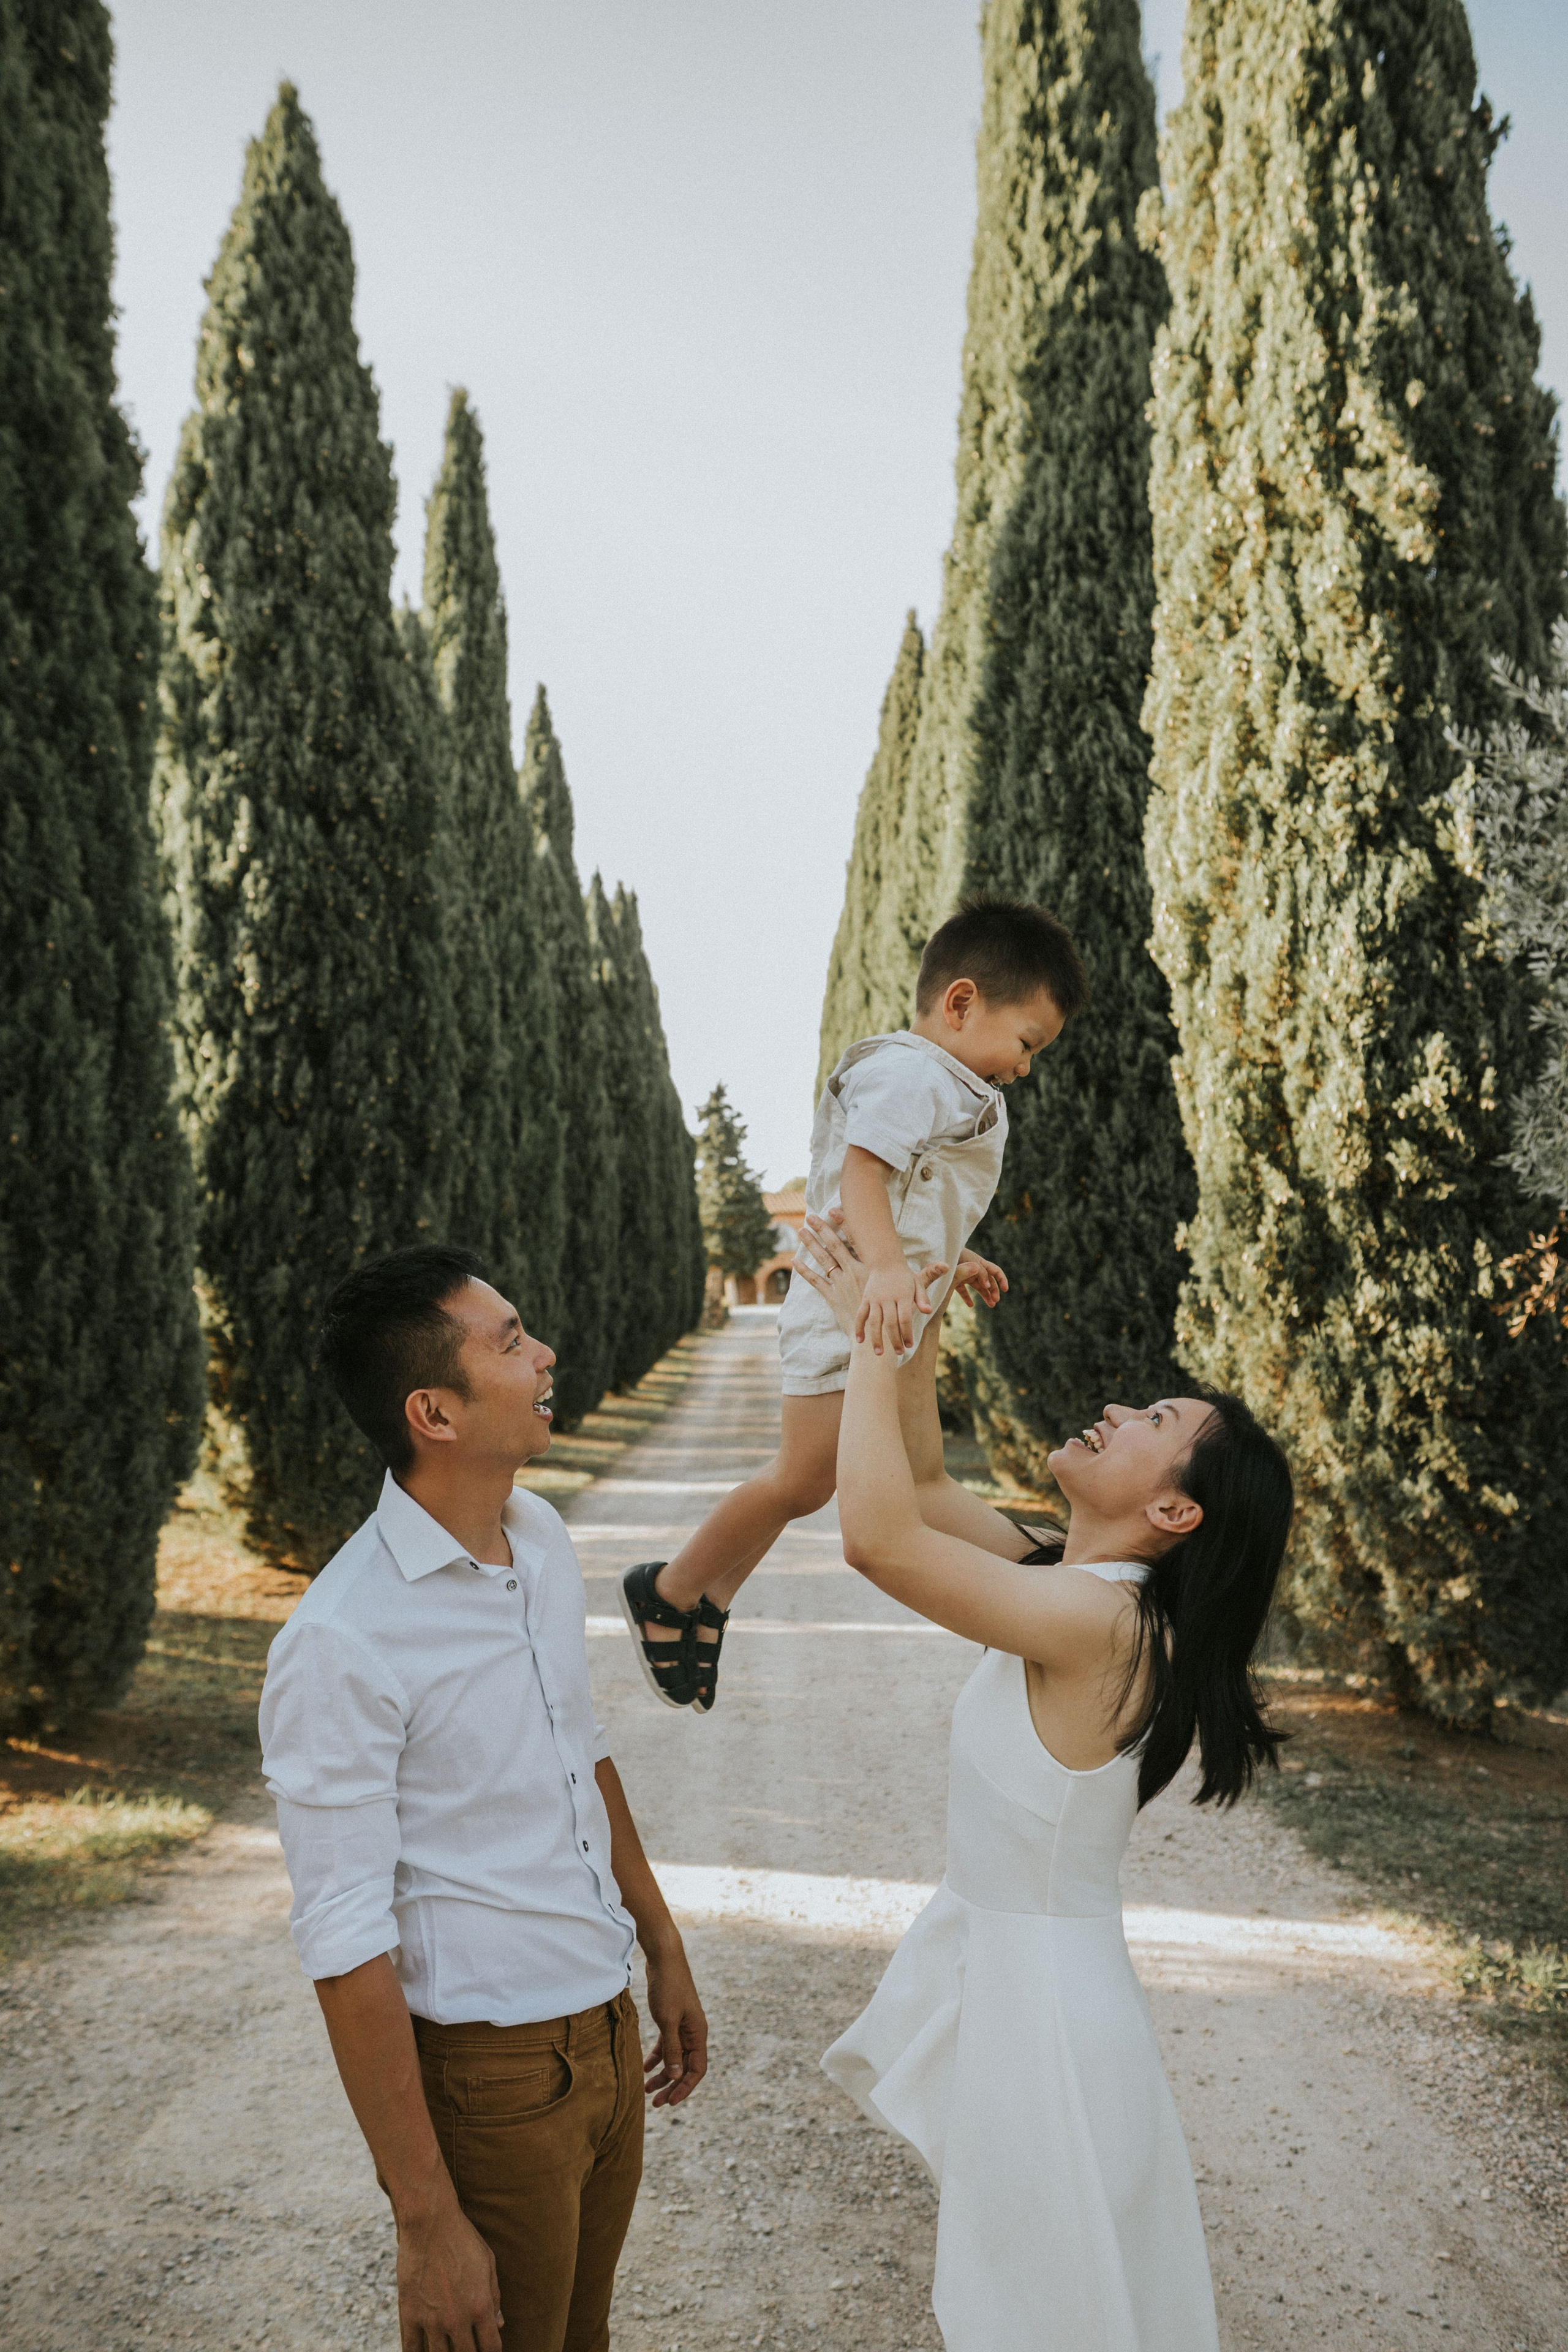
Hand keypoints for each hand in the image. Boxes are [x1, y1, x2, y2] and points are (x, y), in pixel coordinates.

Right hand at [396, 2199, 502, 2351]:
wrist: (430, 2221)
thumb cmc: (463, 2238)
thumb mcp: (488, 2263)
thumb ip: (494, 2296)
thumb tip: (499, 2323)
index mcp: (480, 2306)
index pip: (491, 2347)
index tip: (488, 2350)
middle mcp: (457, 2319)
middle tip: (468, 2348)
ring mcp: (431, 2319)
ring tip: (447, 2349)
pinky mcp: (409, 2314)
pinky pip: (411, 2349)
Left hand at [643, 1940, 707, 2108]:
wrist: (664, 1958)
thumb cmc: (668, 1987)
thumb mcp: (668, 2020)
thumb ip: (672, 2049)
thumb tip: (677, 2076)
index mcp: (698, 2033)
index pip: (697, 2069)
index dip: (685, 2088)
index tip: (670, 2102)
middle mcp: (693, 2032)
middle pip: (685, 2066)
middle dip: (671, 2085)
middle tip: (655, 2102)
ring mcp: (682, 2025)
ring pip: (675, 2057)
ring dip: (663, 2073)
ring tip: (646, 2089)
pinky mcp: (671, 2019)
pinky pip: (667, 2045)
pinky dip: (657, 2057)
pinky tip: (645, 2067)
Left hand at [797, 1216, 945, 1352]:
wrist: (876, 1338)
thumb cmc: (894, 1317)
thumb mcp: (913, 1294)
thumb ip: (928, 1278)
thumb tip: (948, 1265)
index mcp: (868, 1268)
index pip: (855, 1240)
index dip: (845, 1223)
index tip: (835, 1208)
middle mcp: (853, 1272)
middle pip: (834, 1245)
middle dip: (822, 1228)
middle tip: (811, 1214)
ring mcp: (841, 1284)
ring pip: (823, 1259)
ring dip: (811, 1244)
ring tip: (800, 1229)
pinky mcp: (832, 1297)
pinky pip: (815, 1281)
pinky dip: (804, 1271)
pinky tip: (794, 1260)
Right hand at [858, 1259, 926, 1354]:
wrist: (885, 1261)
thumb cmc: (904, 1276)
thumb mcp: (917, 1283)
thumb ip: (923, 1298)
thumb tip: (928, 1312)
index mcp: (902, 1295)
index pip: (904, 1318)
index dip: (906, 1333)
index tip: (909, 1345)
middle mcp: (887, 1297)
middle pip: (890, 1323)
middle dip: (894, 1340)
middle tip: (898, 1353)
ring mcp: (875, 1298)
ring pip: (874, 1321)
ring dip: (876, 1338)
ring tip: (879, 1353)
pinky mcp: (865, 1299)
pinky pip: (860, 1315)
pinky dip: (859, 1327)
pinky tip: (859, 1340)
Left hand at [953, 1247, 1007, 1310]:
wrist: (932, 1257)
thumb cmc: (951, 1255)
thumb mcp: (967, 1262)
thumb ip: (979, 1273)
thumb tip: (988, 1285)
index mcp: (978, 1263)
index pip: (995, 1271)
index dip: (1002, 1280)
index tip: (1005, 1290)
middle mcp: (973, 1269)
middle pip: (988, 1281)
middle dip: (993, 1291)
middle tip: (995, 1301)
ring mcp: (963, 1275)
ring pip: (978, 1286)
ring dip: (985, 1295)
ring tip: (991, 1305)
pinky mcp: (953, 1281)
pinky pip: (963, 1291)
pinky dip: (967, 1297)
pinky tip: (971, 1305)